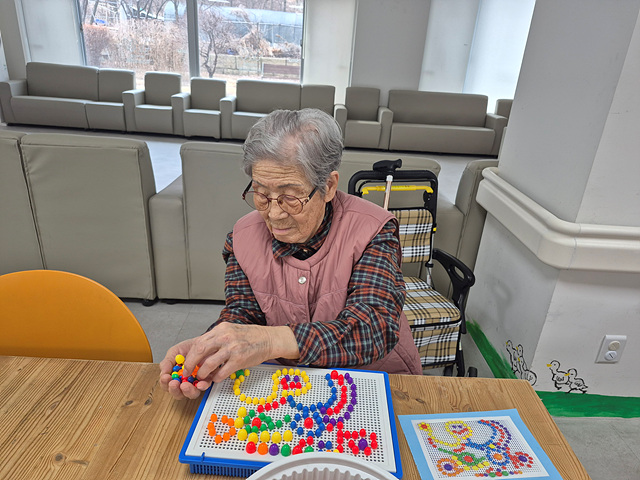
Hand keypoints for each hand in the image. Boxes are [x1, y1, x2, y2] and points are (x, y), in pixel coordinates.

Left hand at [158, 322, 298, 399]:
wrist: (269, 339)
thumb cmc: (249, 336)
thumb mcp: (230, 331)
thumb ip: (216, 339)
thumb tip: (199, 351)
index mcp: (221, 329)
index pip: (199, 342)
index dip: (190, 355)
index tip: (187, 363)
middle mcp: (225, 336)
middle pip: (199, 351)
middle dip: (191, 364)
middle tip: (189, 372)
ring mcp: (232, 348)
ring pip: (209, 364)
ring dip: (202, 373)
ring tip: (202, 377)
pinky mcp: (240, 360)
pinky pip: (222, 372)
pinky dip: (216, 377)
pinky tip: (217, 377)